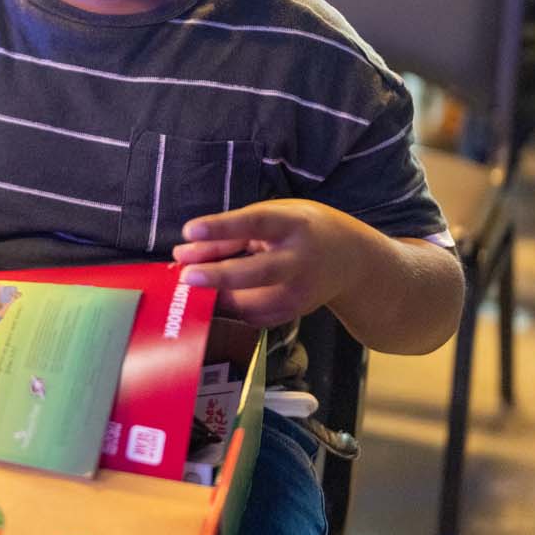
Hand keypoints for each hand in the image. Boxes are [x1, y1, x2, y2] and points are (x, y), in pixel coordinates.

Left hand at [170, 200, 370, 327]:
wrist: (351, 260)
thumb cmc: (301, 229)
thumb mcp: (270, 217)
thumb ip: (227, 234)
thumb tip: (183, 252)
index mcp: (294, 225)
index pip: (255, 223)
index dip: (222, 227)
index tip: (190, 230)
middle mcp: (300, 261)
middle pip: (259, 273)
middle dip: (220, 276)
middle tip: (185, 276)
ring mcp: (299, 294)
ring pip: (251, 304)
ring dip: (214, 298)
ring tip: (189, 286)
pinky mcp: (292, 314)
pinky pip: (251, 317)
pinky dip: (226, 309)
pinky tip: (210, 298)